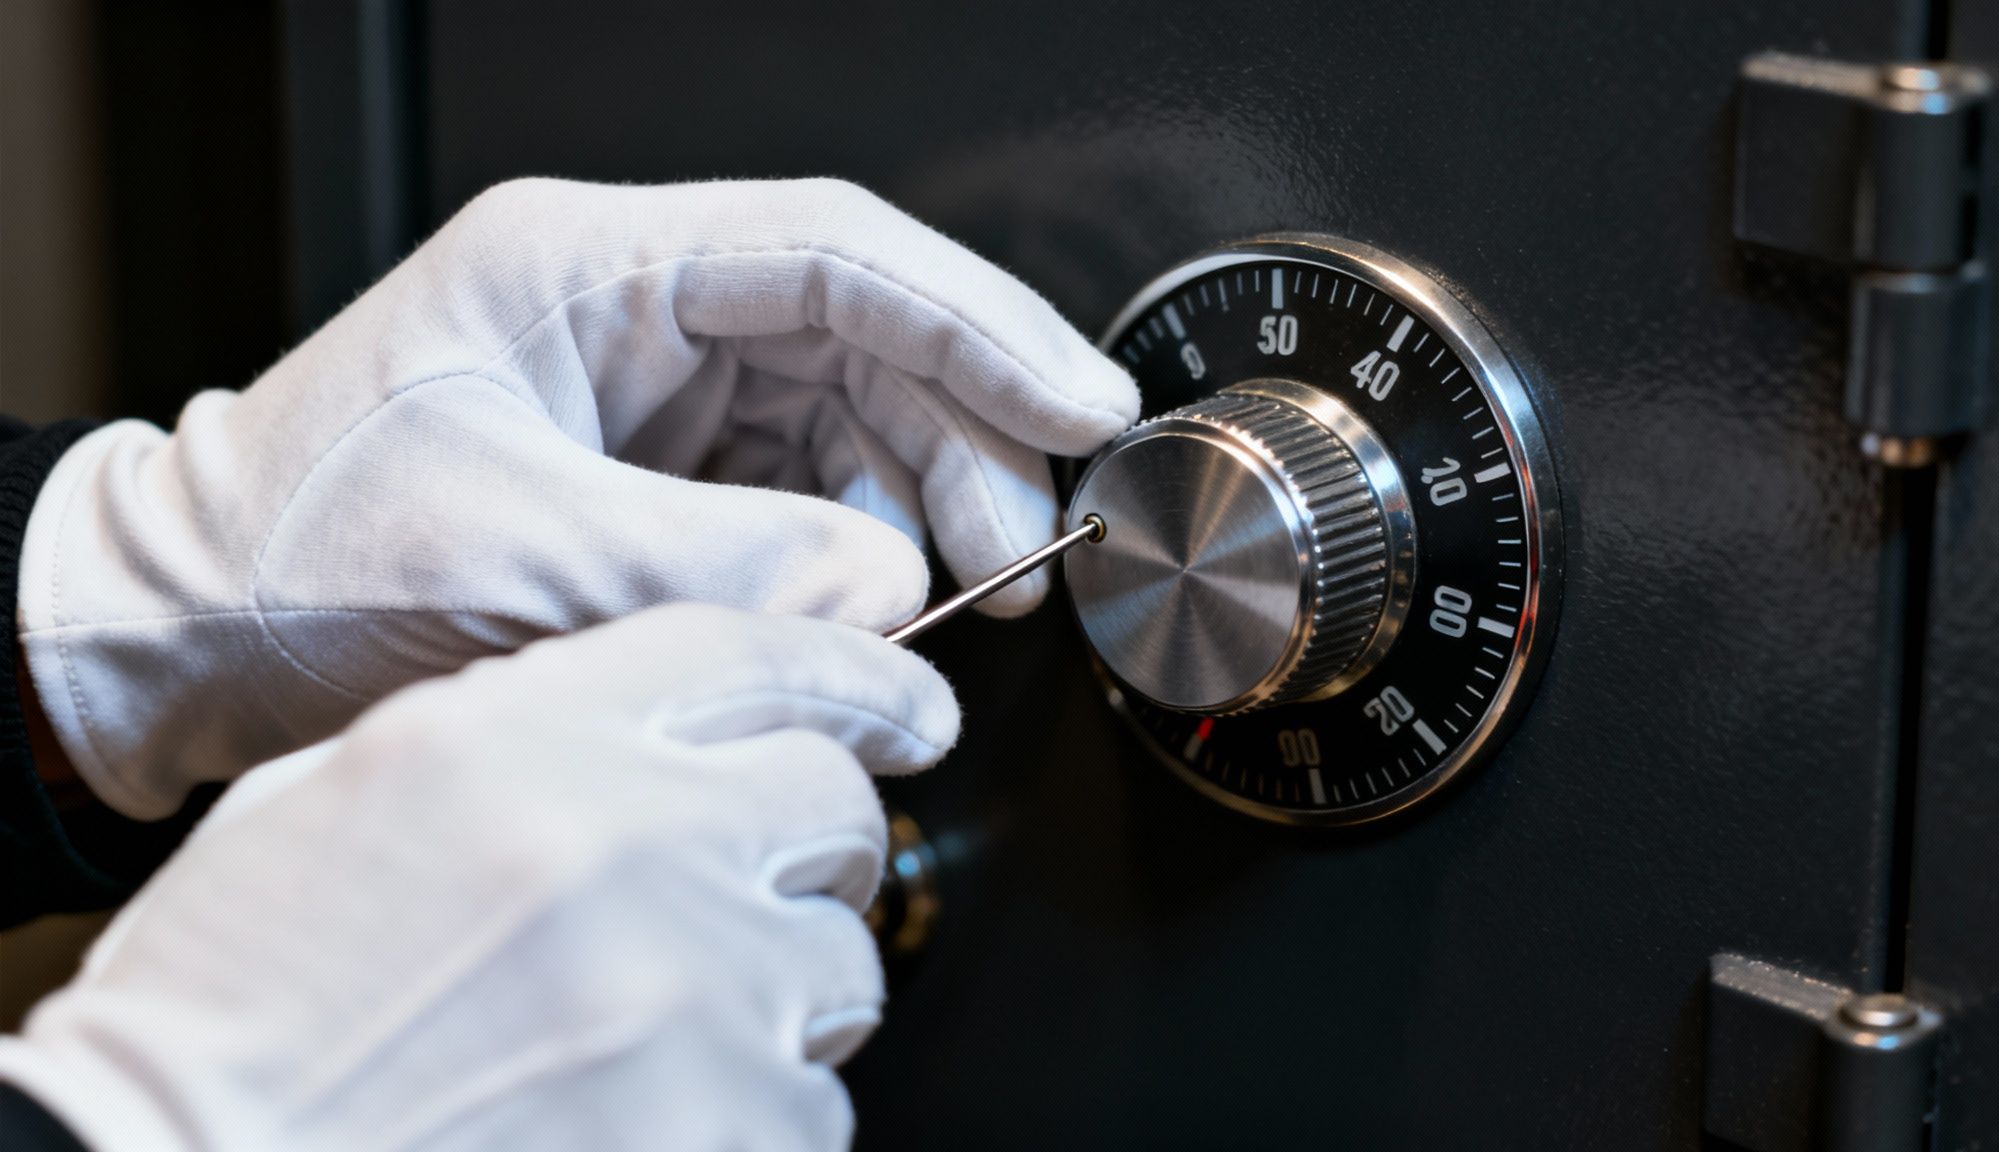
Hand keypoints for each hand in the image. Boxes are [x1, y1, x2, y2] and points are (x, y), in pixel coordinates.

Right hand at [0, 602, 957, 1150]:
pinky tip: (635, 1123)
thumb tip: (694, 740)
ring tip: (644, 1046)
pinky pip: (813, 1109)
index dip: (862, 677)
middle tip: (758, 901)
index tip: (915, 710)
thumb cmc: (236, 1013)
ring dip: (776, 1004)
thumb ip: (538, 734)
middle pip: (834, 805)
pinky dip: (749, 1119)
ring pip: (839, 970)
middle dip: (818, 852)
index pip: (755, 654)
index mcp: (516, 735)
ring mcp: (684, 994)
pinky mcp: (722, 1129)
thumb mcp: (356, 797)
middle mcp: (621, 840)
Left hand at [16, 177, 1135, 818]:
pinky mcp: (661, 479)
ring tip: (967, 593)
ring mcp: (655, 398)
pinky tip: (892, 600)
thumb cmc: (293, 557)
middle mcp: (636, 316)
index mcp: (587, 266)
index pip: (831, 253)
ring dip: (928, 501)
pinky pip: (807, 493)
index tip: (1071, 396)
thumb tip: (882, 576)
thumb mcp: (507, 555)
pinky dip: (864, 548)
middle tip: (1023, 545)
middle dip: (964, 435)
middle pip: (864, 338)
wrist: (192, 632)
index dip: (973, 321)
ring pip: (853, 418)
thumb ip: (712, 563)